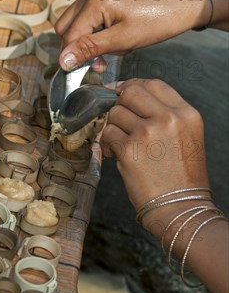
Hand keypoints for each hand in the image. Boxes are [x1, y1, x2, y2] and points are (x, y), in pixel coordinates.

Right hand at [55, 0, 212, 71]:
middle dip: (80, 48)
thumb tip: (63, 61)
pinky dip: (95, 32)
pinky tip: (114, 37)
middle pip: (66, 27)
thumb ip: (89, 49)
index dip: (75, 57)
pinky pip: (86, 17)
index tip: (87, 71)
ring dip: (88, 41)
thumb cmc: (157, 21)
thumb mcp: (122, 41)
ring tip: (113, 48)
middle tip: (103, 61)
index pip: (69, 35)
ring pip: (75, 24)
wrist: (181, 5)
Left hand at [102, 79, 210, 217]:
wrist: (181, 209)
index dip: (133, 85)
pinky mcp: (129, 150)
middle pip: (130, 92)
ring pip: (115, 113)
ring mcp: (147, 133)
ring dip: (112, 127)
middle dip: (118, 104)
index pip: (154, 84)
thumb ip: (165, 115)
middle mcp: (169, 119)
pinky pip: (107, 134)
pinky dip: (106, 144)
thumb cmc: (182, 178)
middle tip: (117, 118)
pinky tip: (114, 155)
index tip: (121, 91)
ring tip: (119, 144)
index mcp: (186, 114)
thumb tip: (130, 98)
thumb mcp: (186, 137)